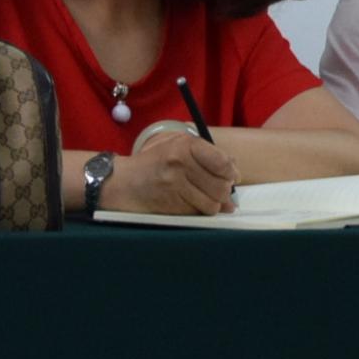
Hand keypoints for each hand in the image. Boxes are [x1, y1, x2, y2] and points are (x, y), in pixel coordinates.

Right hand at [106, 131, 235, 215]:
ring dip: (214, 204)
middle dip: (224, 192)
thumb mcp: (178, 147)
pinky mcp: (170, 204)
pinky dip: (200, 211)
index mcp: (185, 145)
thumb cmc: (155, 162)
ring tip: (205, 197)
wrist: (123, 182)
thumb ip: (208, 155)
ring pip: (212, 203)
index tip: (232, 177)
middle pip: (221, 186)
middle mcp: (180, 164)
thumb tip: (235, 174)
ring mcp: (174, 185)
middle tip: (219, 191)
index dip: (232, 173)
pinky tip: (192, 203)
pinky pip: (198, 213)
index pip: (222, 162)